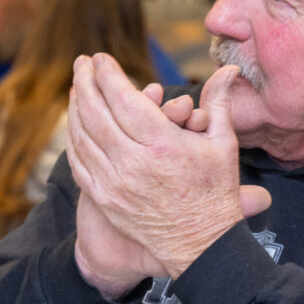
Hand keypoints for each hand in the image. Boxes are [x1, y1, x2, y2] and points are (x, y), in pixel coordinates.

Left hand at [69, 54, 269, 285]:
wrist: (201, 245)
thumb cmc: (216, 192)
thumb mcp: (224, 144)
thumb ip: (219, 102)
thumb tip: (229, 69)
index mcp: (163, 144)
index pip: (123, 98)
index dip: (108, 74)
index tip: (101, 58)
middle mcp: (134, 162)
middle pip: (95, 112)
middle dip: (84, 82)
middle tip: (81, 62)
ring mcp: (115, 183)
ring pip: (82, 135)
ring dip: (75, 106)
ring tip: (77, 86)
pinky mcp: (105, 199)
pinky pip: (79, 161)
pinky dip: (74, 138)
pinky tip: (75, 123)